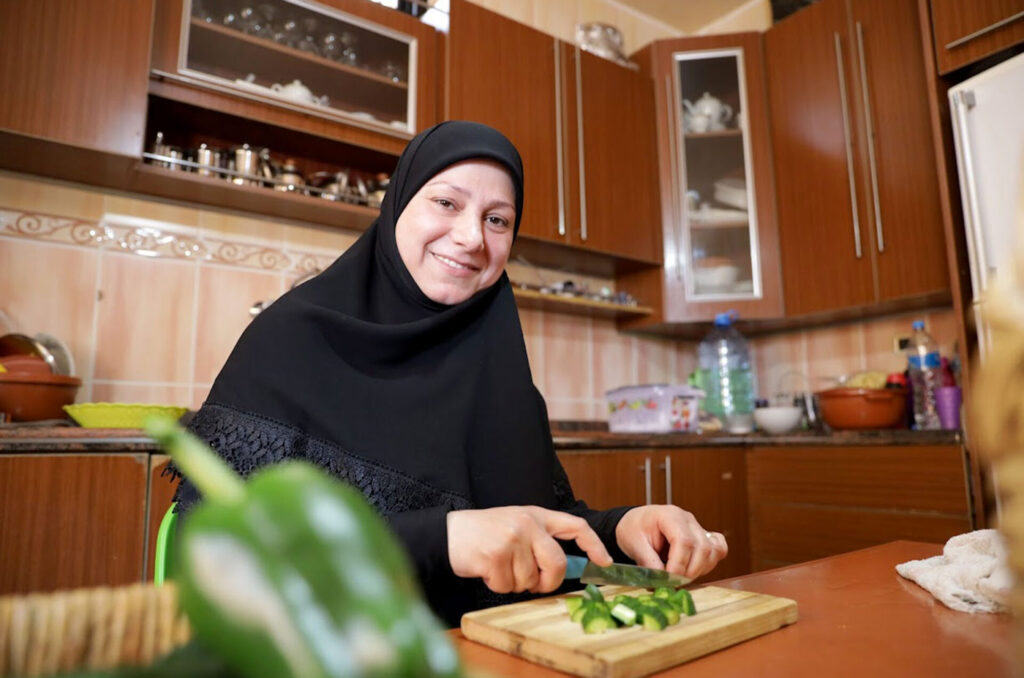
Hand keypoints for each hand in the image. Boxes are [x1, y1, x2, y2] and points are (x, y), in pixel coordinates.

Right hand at [447, 506, 612, 593]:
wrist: (449, 534)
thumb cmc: (484, 532)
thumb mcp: (516, 524)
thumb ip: (541, 539)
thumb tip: (567, 567)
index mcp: (535, 515)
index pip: (575, 526)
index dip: (594, 545)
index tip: (604, 562)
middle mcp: (526, 524)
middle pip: (557, 563)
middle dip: (550, 581)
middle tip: (536, 585)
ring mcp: (510, 539)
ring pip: (530, 580)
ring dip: (516, 583)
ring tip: (500, 567)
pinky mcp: (494, 556)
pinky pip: (508, 586)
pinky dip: (498, 585)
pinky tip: (488, 570)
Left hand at [615, 505, 727, 579]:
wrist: (635, 523)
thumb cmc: (633, 529)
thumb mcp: (634, 545)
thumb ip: (648, 562)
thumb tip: (663, 581)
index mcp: (669, 516)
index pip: (684, 541)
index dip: (679, 565)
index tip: (669, 580)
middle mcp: (688, 520)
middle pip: (702, 548)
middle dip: (689, 571)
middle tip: (673, 582)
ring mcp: (698, 527)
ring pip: (713, 551)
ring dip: (700, 569)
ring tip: (681, 576)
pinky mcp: (703, 537)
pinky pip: (718, 548)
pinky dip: (710, 562)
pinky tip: (695, 568)